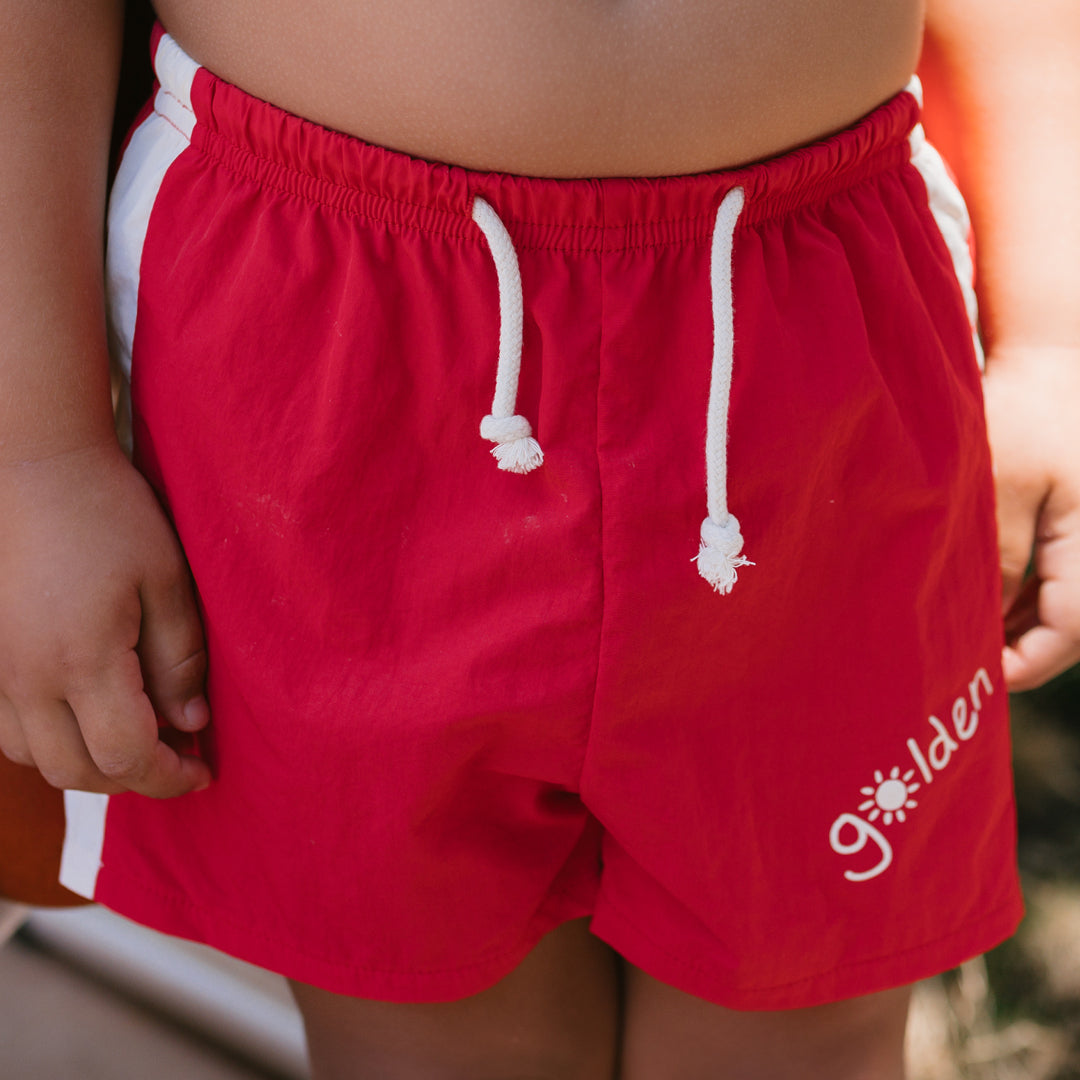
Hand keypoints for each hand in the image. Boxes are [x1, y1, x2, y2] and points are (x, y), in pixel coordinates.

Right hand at [0, 443, 210, 795]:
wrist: (34, 467)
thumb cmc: (110, 515)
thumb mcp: (168, 581)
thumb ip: (181, 661)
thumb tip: (190, 726)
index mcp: (81, 660)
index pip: (125, 757)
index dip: (169, 777)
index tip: (202, 771)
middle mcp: (26, 677)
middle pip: (77, 772)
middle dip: (134, 780)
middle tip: (178, 760)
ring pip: (35, 758)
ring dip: (89, 765)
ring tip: (137, 740)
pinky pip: (8, 728)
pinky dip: (49, 742)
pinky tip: (86, 716)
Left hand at [983, 345, 1079, 689]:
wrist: (1056, 363)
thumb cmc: (1025, 413)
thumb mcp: (1000, 482)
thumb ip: (996, 554)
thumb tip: (983, 621)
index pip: (1067, 631)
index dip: (1021, 665)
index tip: (973, 679)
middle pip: (1065, 628)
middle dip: (1014, 653)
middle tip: (955, 668)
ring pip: (1059, 609)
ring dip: (1015, 629)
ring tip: (958, 640)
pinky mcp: (1074, 530)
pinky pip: (1056, 582)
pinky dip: (1021, 600)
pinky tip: (979, 605)